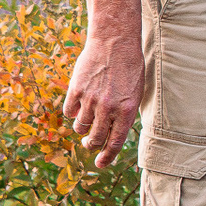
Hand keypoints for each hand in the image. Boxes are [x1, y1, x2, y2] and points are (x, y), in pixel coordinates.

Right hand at [64, 32, 141, 167]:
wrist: (114, 42)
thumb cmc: (129, 67)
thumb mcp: (135, 93)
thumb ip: (124, 115)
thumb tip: (113, 135)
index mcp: (126, 111)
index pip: (115, 143)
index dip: (107, 157)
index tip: (101, 164)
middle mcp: (108, 109)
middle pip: (94, 139)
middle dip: (91, 145)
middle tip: (88, 144)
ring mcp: (90, 100)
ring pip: (80, 127)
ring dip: (82, 128)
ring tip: (86, 119)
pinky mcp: (76, 90)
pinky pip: (69, 111)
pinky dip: (72, 112)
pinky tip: (78, 105)